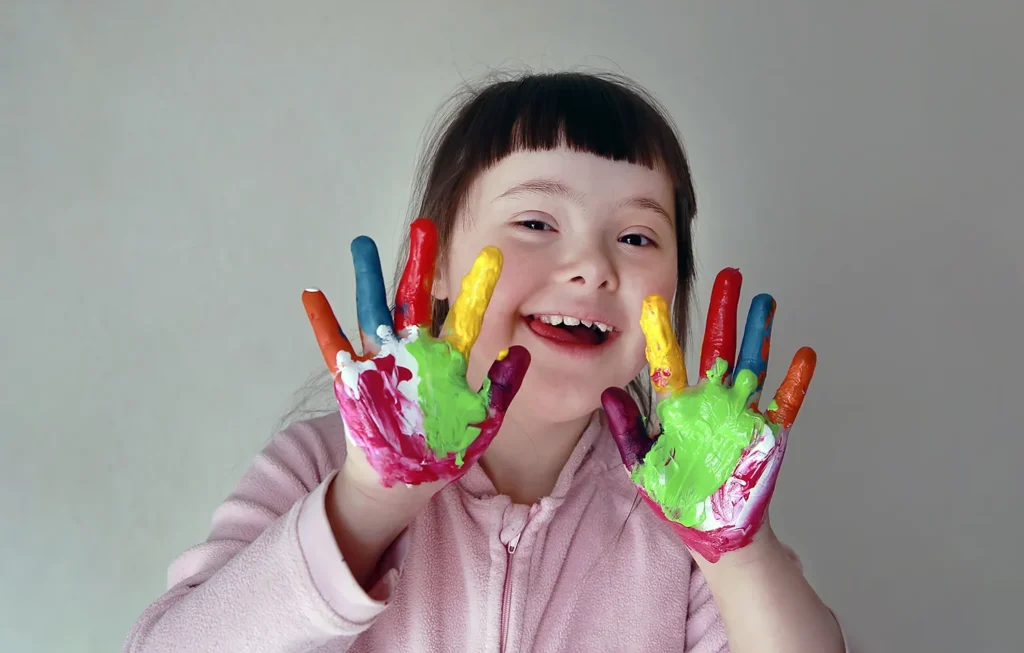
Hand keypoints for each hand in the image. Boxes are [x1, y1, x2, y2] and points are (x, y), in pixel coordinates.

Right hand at [302, 218, 529, 487]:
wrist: (405, 480)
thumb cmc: (444, 449)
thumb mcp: (483, 420)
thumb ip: (501, 387)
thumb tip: (519, 351)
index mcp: (447, 359)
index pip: (466, 316)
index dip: (477, 287)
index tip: (493, 254)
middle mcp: (414, 352)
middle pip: (416, 299)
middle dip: (419, 264)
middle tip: (424, 225)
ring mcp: (381, 363)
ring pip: (373, 312)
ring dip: (367, 279)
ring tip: (362, 242)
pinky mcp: (353, 381)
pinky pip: (333, 347)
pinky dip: (322, 323)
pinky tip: (313, 295)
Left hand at [601, 268, 815, 562]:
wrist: (716, 532)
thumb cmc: (679, 499)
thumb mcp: (644, 467)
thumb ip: (628, 431)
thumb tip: (608, 395)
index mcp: (679, 408)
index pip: (668, 360)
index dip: (661, 331)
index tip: (654, 299)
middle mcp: (712, 403)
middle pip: (717, 347)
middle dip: (723, 311)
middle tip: (729, 274)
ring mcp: (743, 415)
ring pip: (752, 363)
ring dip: (759, 332)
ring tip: (764, 299)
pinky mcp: (769, 434)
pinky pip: (785, 402)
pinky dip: (795, 380)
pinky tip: (802, 354)